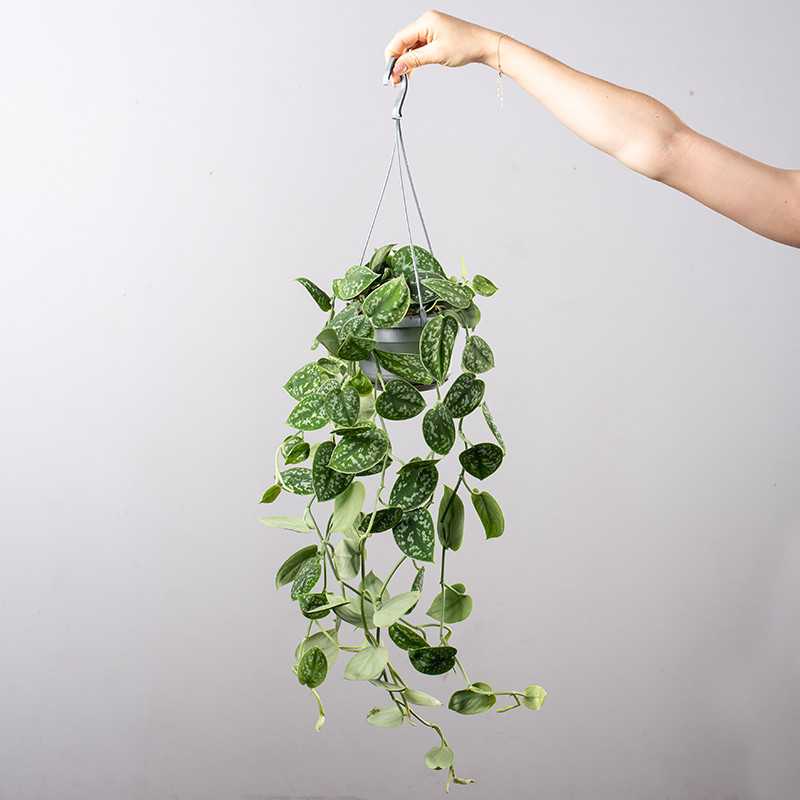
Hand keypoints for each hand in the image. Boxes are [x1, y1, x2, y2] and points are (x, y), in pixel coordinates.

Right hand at [384, 10, 498, 82]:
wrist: (483, 45)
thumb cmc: (465, 45)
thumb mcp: (436, 55)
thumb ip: (414, 60)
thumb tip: (397, 68)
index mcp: (425, 21)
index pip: (400, 38)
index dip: (392, 57)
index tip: (389, 73)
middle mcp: (425, 22)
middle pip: (403, 42)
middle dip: (398, 61)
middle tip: (395, 80)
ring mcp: (429, 29)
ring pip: (409, 47)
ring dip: (405, 62)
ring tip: (403, 79)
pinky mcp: (434, 37)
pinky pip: (418, 48)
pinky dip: (414, 60)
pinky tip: (411, 71)